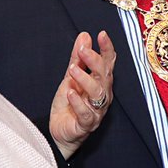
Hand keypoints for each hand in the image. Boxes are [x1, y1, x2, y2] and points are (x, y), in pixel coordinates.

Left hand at [49, 31, 116, 159]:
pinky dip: (78, 103)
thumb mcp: (70, 77)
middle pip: (104, 76)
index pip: (107, 63)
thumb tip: (84, 36)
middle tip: (82, 50)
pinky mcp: (86, 124)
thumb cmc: (68, 105)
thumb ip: (77, 58)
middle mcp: (102, 96)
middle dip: (95, 61)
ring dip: (85, 79)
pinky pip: (86, 114)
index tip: (102, 34)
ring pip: (97, 93)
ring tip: (72, 70)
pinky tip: (70, 93)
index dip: (107, 49)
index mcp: (101, 83)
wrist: (59, 132)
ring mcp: (96, 111)